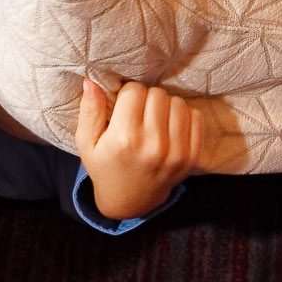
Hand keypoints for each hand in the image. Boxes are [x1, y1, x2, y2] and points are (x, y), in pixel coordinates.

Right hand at [74, 78, 208, 220]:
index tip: (124, 106)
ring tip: (154, 119)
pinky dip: (183, 116)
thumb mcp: (86, 142)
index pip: (135, 90)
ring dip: (166, 106)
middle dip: (147, 98)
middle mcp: (153, 145)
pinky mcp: (192, 157)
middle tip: (139, 113)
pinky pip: (195, 116)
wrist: (130, 201)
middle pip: (158, 94)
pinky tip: (169, 127)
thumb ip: (89, 110)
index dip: (128, 94)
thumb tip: (91, 80)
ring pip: (178, 102)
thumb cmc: (105, 166)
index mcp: (124, 139)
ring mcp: (176, 153)